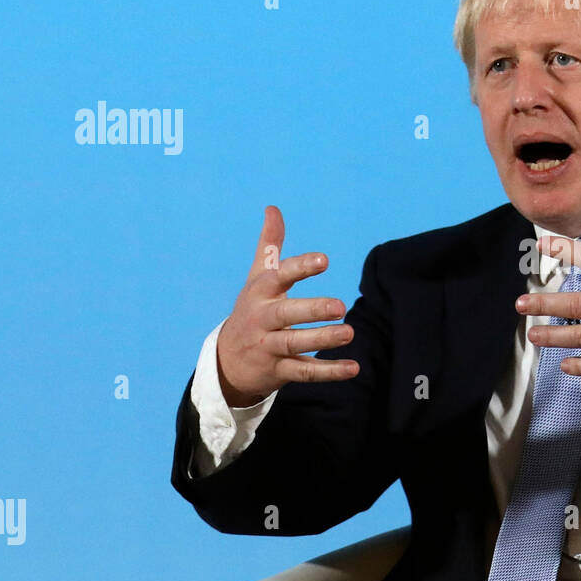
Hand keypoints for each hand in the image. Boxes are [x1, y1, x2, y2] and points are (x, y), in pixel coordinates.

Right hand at [215, 206, 359, 406]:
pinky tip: (353, 368)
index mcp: (260, 293)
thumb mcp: (258, 278)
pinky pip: (304, 372)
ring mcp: (268, 346)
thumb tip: (273, 208)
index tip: (324, 260)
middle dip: (312, 310)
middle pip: (286, 314)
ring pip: (295, 343)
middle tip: (341, 306)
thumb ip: (270, 245)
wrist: (227, 360)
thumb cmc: (252, 310)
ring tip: (350, 333)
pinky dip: (329, 372)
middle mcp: (262, 319)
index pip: (279, 277)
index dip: (300, 268)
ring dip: (322, 340)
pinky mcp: (278, 371)